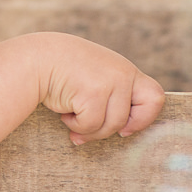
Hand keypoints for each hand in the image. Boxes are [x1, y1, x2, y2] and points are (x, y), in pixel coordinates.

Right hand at [35, 33, 164, 143]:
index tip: (125, 126)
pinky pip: (90, 125)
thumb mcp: (97, 75)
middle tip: (93, 127)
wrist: (37, 58)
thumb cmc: (65, 70)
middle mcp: (122, 73)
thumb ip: (113, 95)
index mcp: (125, 70)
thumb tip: (124, 133)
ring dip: (88, 129)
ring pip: (110, 126)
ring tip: (72, 114)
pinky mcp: (93, 93)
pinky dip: (76, 125)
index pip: (155, 97)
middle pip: (130, 119)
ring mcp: (109, 82)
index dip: (143, 118)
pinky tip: (64, 112)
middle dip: (111, 130)